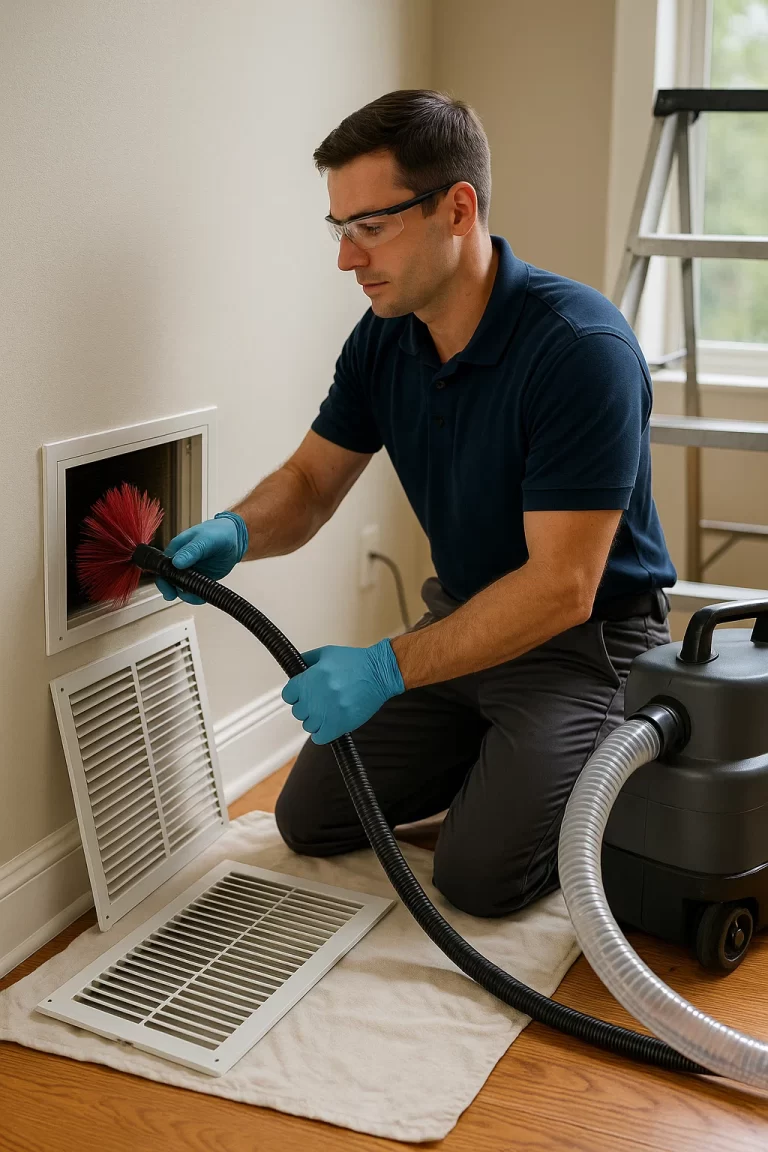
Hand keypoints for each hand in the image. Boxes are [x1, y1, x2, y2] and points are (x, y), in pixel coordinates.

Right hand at [156, 511, 247, 604]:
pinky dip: (197, 595)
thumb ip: (191, 551)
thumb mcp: (205, 539)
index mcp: (176, 549)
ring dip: (187, 595)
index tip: (168, 590)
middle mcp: (181, 561)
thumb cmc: (218, 532)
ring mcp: (190, 570)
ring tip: (197, 597)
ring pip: (182, 587)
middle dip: (174, 590)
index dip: (163, 580)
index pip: (162, 567)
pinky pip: (195, 590)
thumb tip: (176, 562)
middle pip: (169, 580)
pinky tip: (202, 597)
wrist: (236, 537)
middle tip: (182, 595)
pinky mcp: (201, 578)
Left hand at [282, 639, 404, 744]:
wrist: (379, 673)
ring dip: (316, 720)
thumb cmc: (356, 662)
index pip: (288, 695)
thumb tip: (294, 669)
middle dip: (307, 706)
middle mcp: (315, 696)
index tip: (303, 694)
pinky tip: (329, 725)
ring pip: (308, 725)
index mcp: (310, 678)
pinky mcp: (339, 725)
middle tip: (320, 701)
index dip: (296, 694)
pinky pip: (320, 737)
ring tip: (328, 711)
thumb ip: (307, 660)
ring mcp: (327, 712)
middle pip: (298, 711)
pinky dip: (322, 733)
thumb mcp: (327, 653)